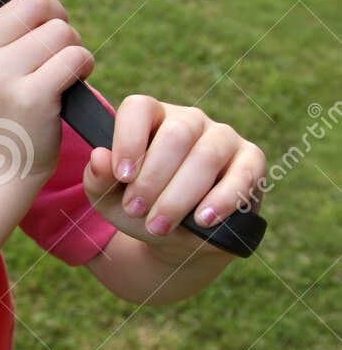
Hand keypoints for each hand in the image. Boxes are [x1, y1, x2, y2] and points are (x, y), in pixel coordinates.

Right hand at [0, 0, 94, 179]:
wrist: (2, 163)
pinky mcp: (31, 96)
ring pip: (60, 30)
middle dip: (54, 16)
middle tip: (50, 44)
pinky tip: (70, 82)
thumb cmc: (0, 103)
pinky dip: (83, 65)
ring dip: (71, 46)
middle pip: (32, 1)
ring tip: (57, 69)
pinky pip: (75, 56)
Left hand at [81, 95, 267, 257]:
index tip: (122, 176)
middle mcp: (189, 121)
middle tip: (136, 211)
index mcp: (152, 119)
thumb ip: (98, 179)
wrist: (178, 241)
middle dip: (153, 179)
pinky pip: (243, 174)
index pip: (139, 107)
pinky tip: (203, 220)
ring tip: (159, 226)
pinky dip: (222, 200)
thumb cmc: (143, 211)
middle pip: (175, 135)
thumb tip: (99, 157)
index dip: (129, 139)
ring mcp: (223, 138)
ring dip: (179, 196)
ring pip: (206, 156)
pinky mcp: (251, 162)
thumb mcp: (111, 201)